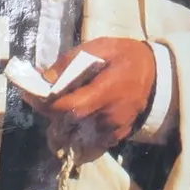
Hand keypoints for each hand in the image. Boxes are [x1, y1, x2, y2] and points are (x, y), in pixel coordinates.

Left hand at [26, 36, 155, 161]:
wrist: (158, 75)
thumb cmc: (127, 57)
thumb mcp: (102, 46)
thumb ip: (72, 60)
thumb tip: (45, 78)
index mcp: (107, 91)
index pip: (69, 107)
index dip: (46, 104)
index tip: (31, 94)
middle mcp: (110, 116)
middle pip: (68, 125)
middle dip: (49, 114)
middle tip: (40, 99)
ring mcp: (113, 130)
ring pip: (75, 137)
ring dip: (60, 126)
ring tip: (57, 109)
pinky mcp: (116, 138)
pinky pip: (88, 143)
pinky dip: (76, 134)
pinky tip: (73, 119)